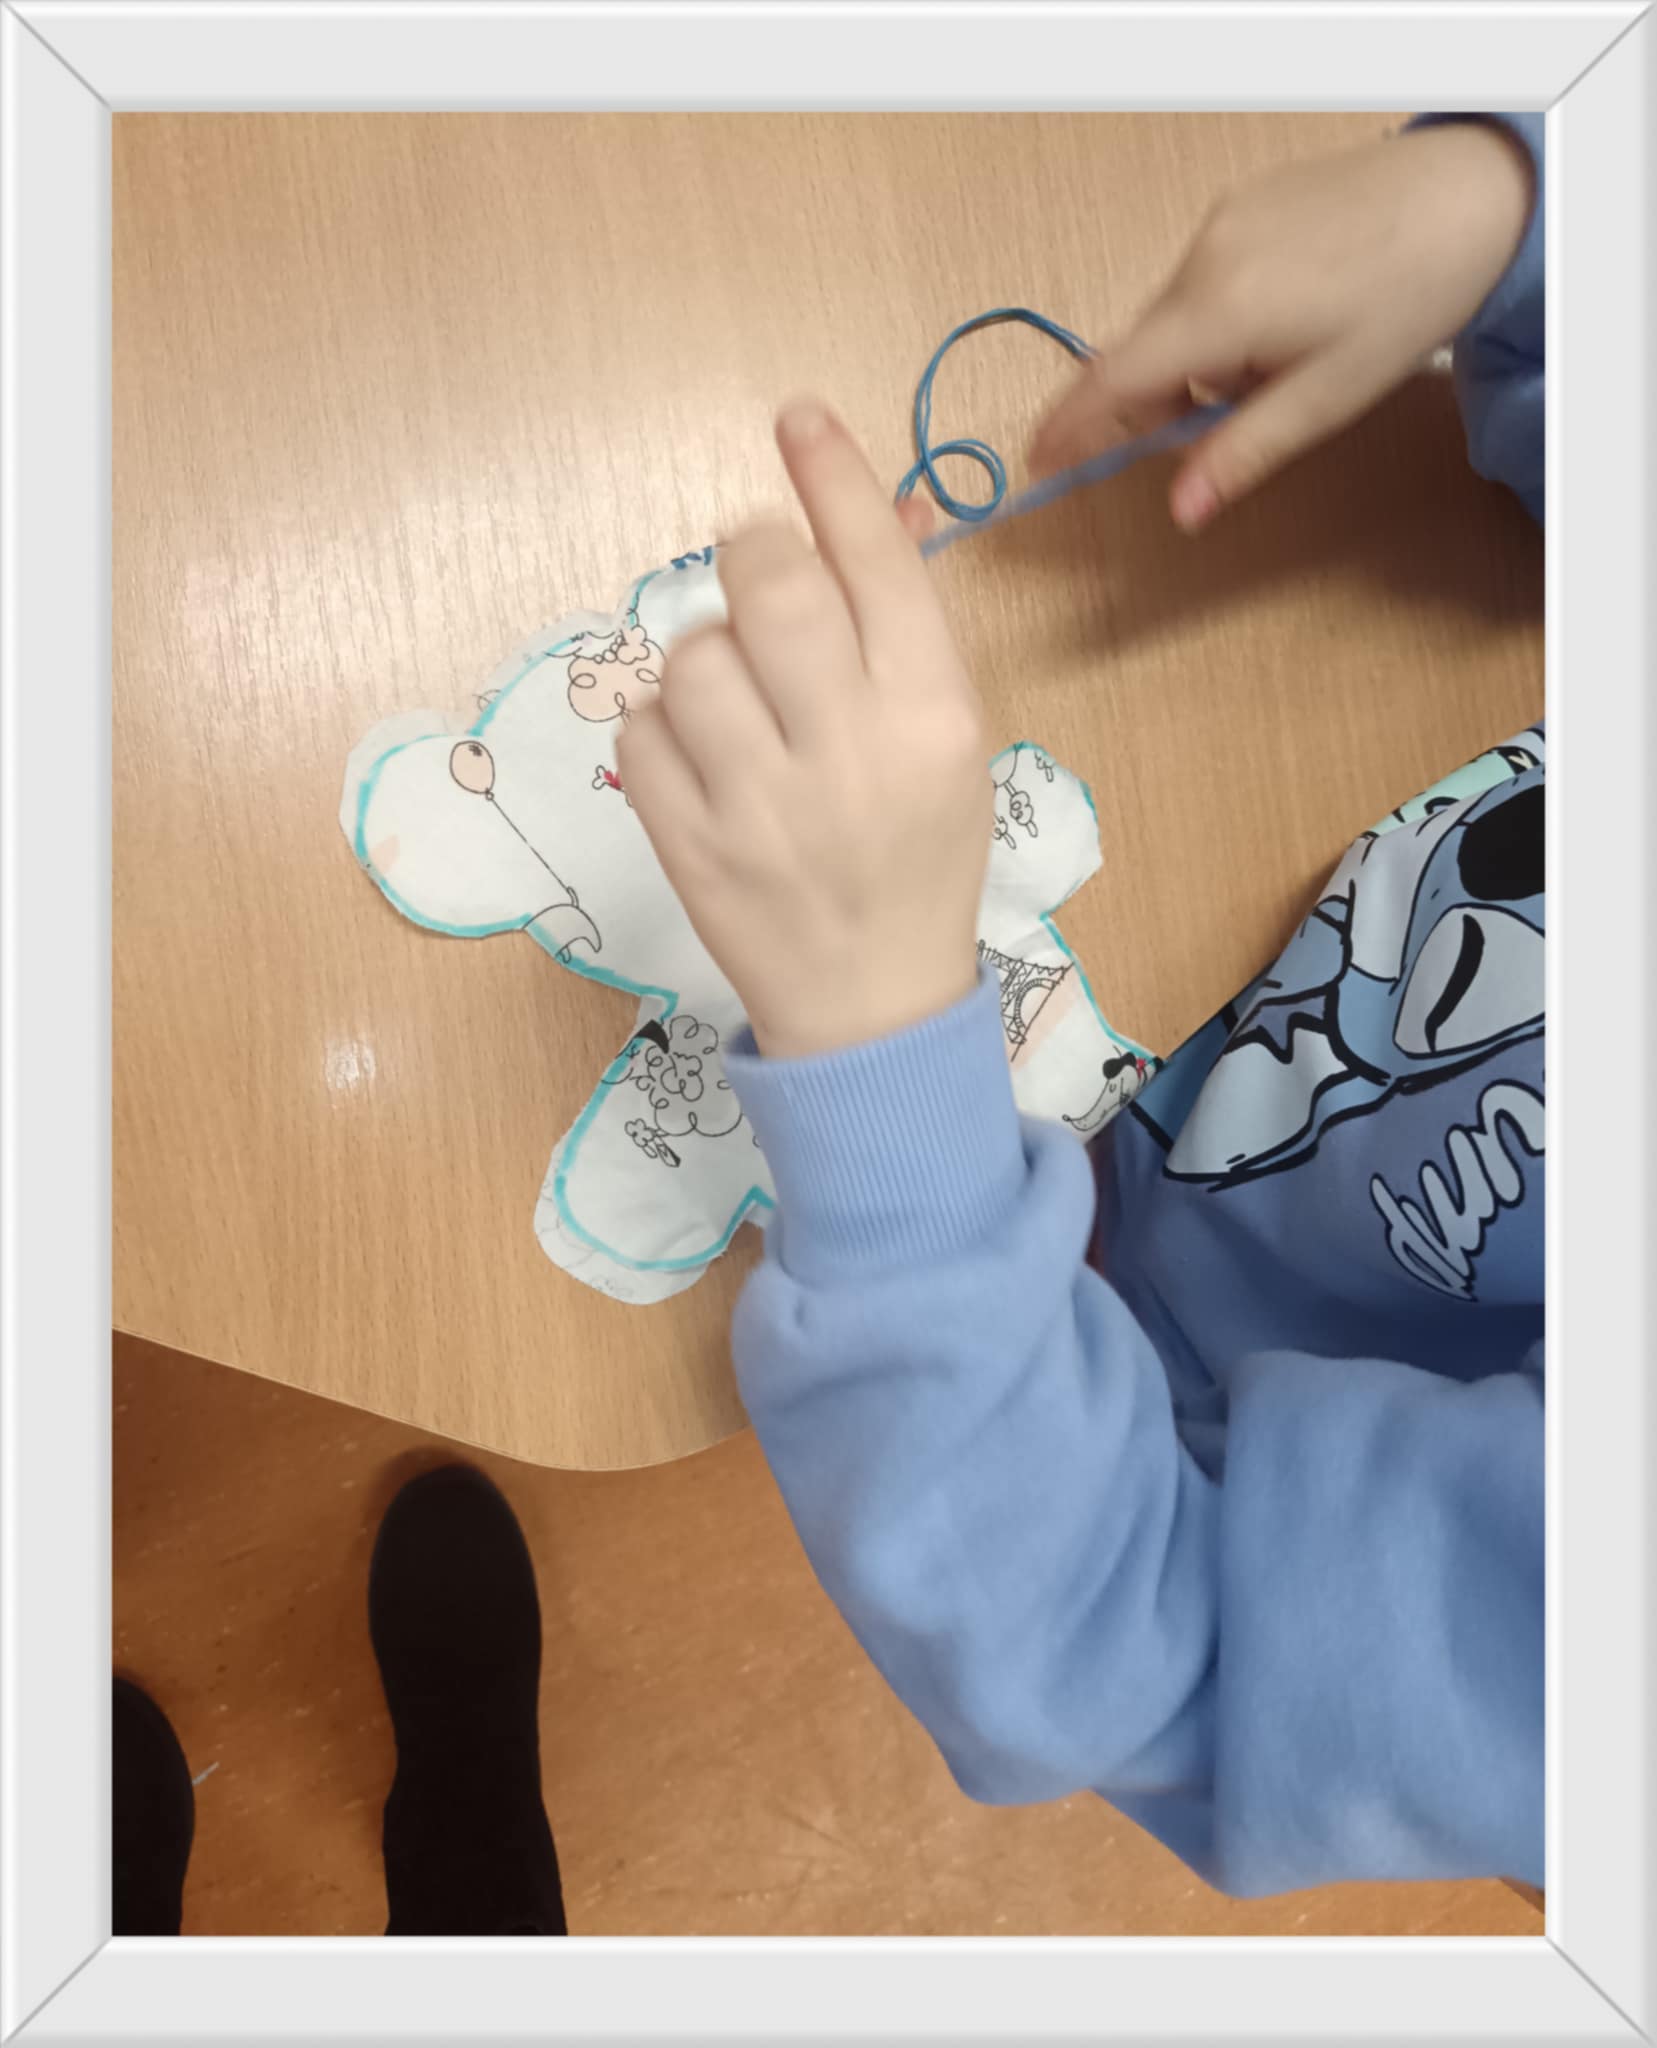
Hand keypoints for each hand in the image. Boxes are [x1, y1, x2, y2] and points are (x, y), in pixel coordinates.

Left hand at [616, 400, 990, 1060]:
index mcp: (933, 715)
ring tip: (736, 706)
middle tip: (759, 581)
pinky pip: (641, 732)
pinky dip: (662, 732)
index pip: (876, 560)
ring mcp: (762, 804)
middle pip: (769, 585)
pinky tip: (702, 762)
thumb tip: (871, 505)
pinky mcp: (690, 846)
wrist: (874, 1005)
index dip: (831, 474)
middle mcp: (851, 750)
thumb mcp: (949, 740)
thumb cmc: (921, 856)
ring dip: (705, 659)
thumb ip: (905, 628)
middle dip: (754, 558)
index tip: (797, 417)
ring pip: (691, 657)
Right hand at [1029, 121, 1535, 530]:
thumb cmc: (1407, 300)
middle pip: (1135, 354)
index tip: (1036, 465)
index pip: (1111, 380)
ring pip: (1168, 323)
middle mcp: (1202, 260)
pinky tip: (1271, 334)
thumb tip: (1180, 513)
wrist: (1467, 195)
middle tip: (1190, 443)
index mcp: (1218, 312)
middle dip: (1144, 408)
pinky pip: (1196, 287)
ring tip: (1263, 380)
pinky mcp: (1240, 209)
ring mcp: (1219, 227)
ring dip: (1187, 368)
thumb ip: (1241, 455)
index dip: (1067, 428)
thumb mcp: (1326, 399)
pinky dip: (1210, 328)